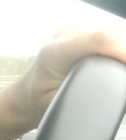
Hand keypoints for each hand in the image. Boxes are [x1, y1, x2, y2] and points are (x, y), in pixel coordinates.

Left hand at [0, 31, 125, 139]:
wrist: (24, 98)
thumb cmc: (38, 103)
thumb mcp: (60, 103)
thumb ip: (85, 93)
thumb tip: (111, 86)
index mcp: (55, 53)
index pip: (98, 40)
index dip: (122, 51)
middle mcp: (62, 38)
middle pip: (106, 37)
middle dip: (123, 53)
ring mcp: (69, 35)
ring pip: (107, 37)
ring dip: (119, 51)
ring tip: (122, 68)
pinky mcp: (76, 38)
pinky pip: (102, 40)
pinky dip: (113, 51)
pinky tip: (117, 63)